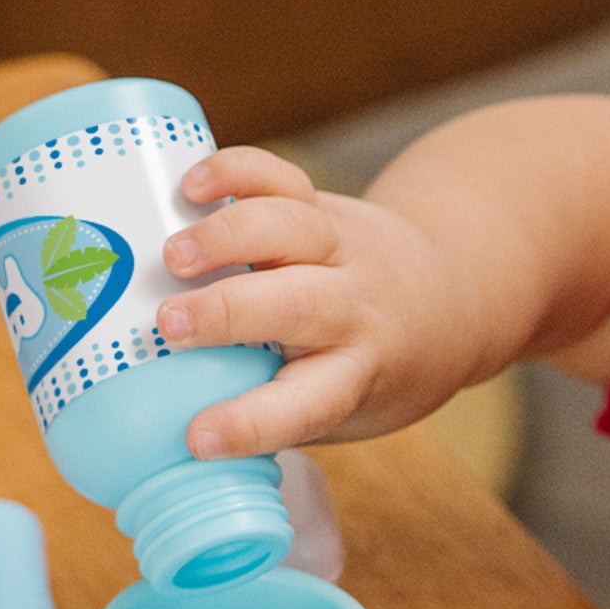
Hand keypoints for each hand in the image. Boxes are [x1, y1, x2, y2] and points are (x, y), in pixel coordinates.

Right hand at [147, 147, 495, 461]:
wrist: (445, 299)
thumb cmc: (370, 371)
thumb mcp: (342, 412)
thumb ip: (269, 414)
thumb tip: (163, 431)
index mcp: (355, 375)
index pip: (308, 405)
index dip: (251, 422)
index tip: (198, 437)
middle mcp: (353, 309)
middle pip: (296, 305)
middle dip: (228, 311)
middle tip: (168, 323)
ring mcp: (339, 248)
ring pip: (289, 229)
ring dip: (225, 237)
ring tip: (172, 254)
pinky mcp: (322, 204)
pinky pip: (281, 176)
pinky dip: (236, 171)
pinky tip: (192, 183)